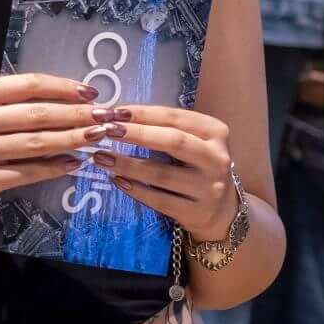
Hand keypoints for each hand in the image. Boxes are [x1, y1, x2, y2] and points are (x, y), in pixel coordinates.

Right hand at [0, 72, 106, 220]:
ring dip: (74, 140)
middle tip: (106, 117)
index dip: (64, 87)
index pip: (29, 85)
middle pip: (39, 113)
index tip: (91, 91)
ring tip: (98, 138)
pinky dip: (54, 168)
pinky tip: (74, 164)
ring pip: (38, 143)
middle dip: (79, 115)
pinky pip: (28, 172)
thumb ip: (4, 107)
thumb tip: (58, 104)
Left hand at [100, 100, 241, 237]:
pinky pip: (160, 200)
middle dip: (136, 134)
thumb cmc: (198, 167)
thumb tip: (120, 116)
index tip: (114, 111)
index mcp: (216, 132)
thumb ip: (166, 128)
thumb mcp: (195, 142)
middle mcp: (216, 158)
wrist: (222, 211)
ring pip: (162, 174)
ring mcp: (209, 187)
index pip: (175, 117)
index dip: (143, 113)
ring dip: (128, 164)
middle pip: (172, 141)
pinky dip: (136, 190)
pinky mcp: (197, 212)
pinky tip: (117, 180)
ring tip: (101, 157)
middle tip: (106, 130)